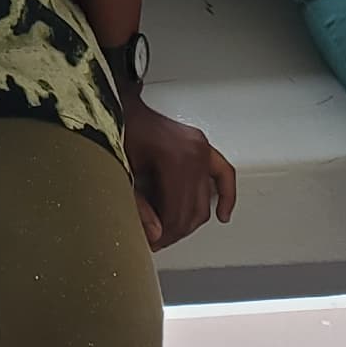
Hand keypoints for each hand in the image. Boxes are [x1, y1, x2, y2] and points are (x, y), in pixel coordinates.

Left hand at [123, 99, 237, 250]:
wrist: (122, 104)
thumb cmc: (119, 129)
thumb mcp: (123, 167)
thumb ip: (137, 203)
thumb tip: (156, 234)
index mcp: (174, 157)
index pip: (178, 211)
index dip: (165, 233)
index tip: (153, 243)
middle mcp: (194, 152)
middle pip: (194, 208)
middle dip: (177, 230)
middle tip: (159, 241)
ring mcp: (201, 148)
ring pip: (206, 198)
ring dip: (192, 220)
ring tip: (173, 231)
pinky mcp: (203, 146)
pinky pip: (224, 174)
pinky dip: (226, 195)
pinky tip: (223, 214)